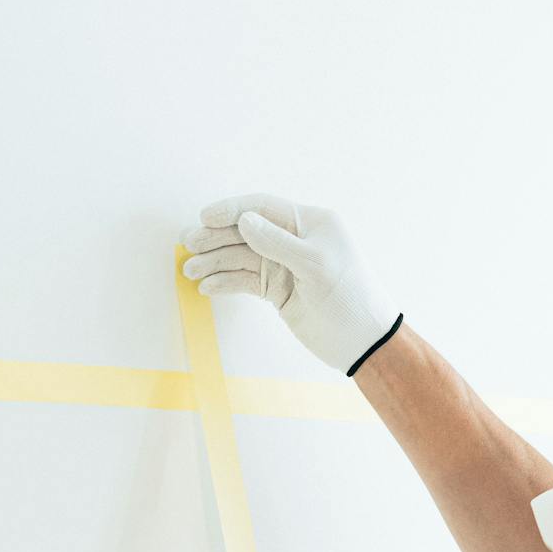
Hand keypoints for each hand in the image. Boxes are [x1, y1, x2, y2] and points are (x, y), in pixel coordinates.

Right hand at [180, 193, 402, 375]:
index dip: (232, 210)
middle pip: (247, 231)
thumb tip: (243, 220)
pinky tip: (207, 286)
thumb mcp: (315, 266)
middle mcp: (295, 239)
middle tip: (188, 244)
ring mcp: (284, 265)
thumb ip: (277, 242)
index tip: (204, 217)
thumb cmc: (350, 299)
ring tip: (190, 270)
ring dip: (215, 262)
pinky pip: (246, 280)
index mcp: (310, 223)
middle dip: (216, 237)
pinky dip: (226, 282)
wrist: (365, 343)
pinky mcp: (278, 290)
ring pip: (242, 257)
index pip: (264, 208)